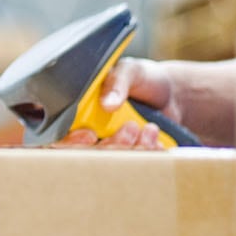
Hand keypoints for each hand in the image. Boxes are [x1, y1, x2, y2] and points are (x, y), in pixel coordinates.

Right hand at [56, 57, 178, 150]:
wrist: (173, 94)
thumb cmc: (144, 78)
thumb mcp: (131, 71)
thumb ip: (117, 82)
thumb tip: (107, 104)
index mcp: (81, 110)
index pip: (62, 133)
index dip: (71, 140)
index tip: (90, 135)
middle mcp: (91, 132)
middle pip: (88, 153)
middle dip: (111, 144)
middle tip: (131, 128)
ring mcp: (111, 146)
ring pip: (112, 162)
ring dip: (132, 148)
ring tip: (150, 129)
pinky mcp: (131, 156)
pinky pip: (135, 164)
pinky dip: (147, 154)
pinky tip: (157, 140)